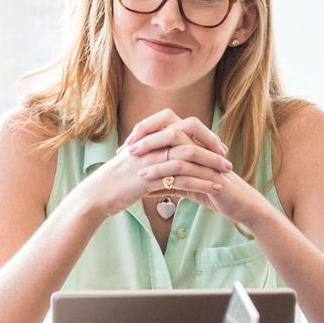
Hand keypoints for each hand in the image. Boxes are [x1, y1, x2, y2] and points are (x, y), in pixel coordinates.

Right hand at [72, 109, 232, 221]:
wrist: (96, 196)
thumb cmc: (115, 182)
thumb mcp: (135, 162)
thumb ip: (152, 155)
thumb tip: (169, 157)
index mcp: (148, 137)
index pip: (180, 126)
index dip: (201, 134)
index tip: (215, 145)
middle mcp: (150, 144)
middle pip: (188, 137)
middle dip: (210, 146)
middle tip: (226, 157)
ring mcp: (150, 160)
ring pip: (188, 157)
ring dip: (210, 165)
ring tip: (226, 173)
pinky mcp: (150, 178)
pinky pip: (182, 178)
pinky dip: (201, 183)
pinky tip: (215, 188)